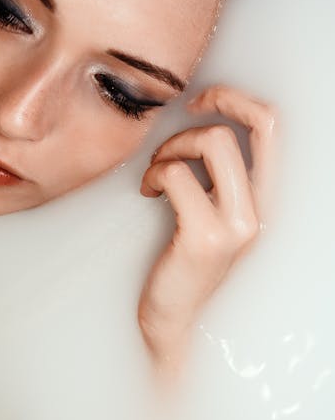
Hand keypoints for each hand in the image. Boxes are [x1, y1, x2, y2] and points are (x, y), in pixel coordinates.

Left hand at [137, 84, 278, 375]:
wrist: (172, 320)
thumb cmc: (183, 264)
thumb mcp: (211, 215)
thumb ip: (215, 177)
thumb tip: (194, 126)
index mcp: (262, 200)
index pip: (272, 126)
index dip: (235, 99)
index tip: (200, 101)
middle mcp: (259, 209)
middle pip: (243, 126)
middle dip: (195, 123)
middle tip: (168, 145)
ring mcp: (236, 223)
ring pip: (213, 141)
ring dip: (171, 149)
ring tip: (155, 175)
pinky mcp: (205, 236)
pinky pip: (177, 174)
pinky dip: (154, 174)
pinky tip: (147, 194)